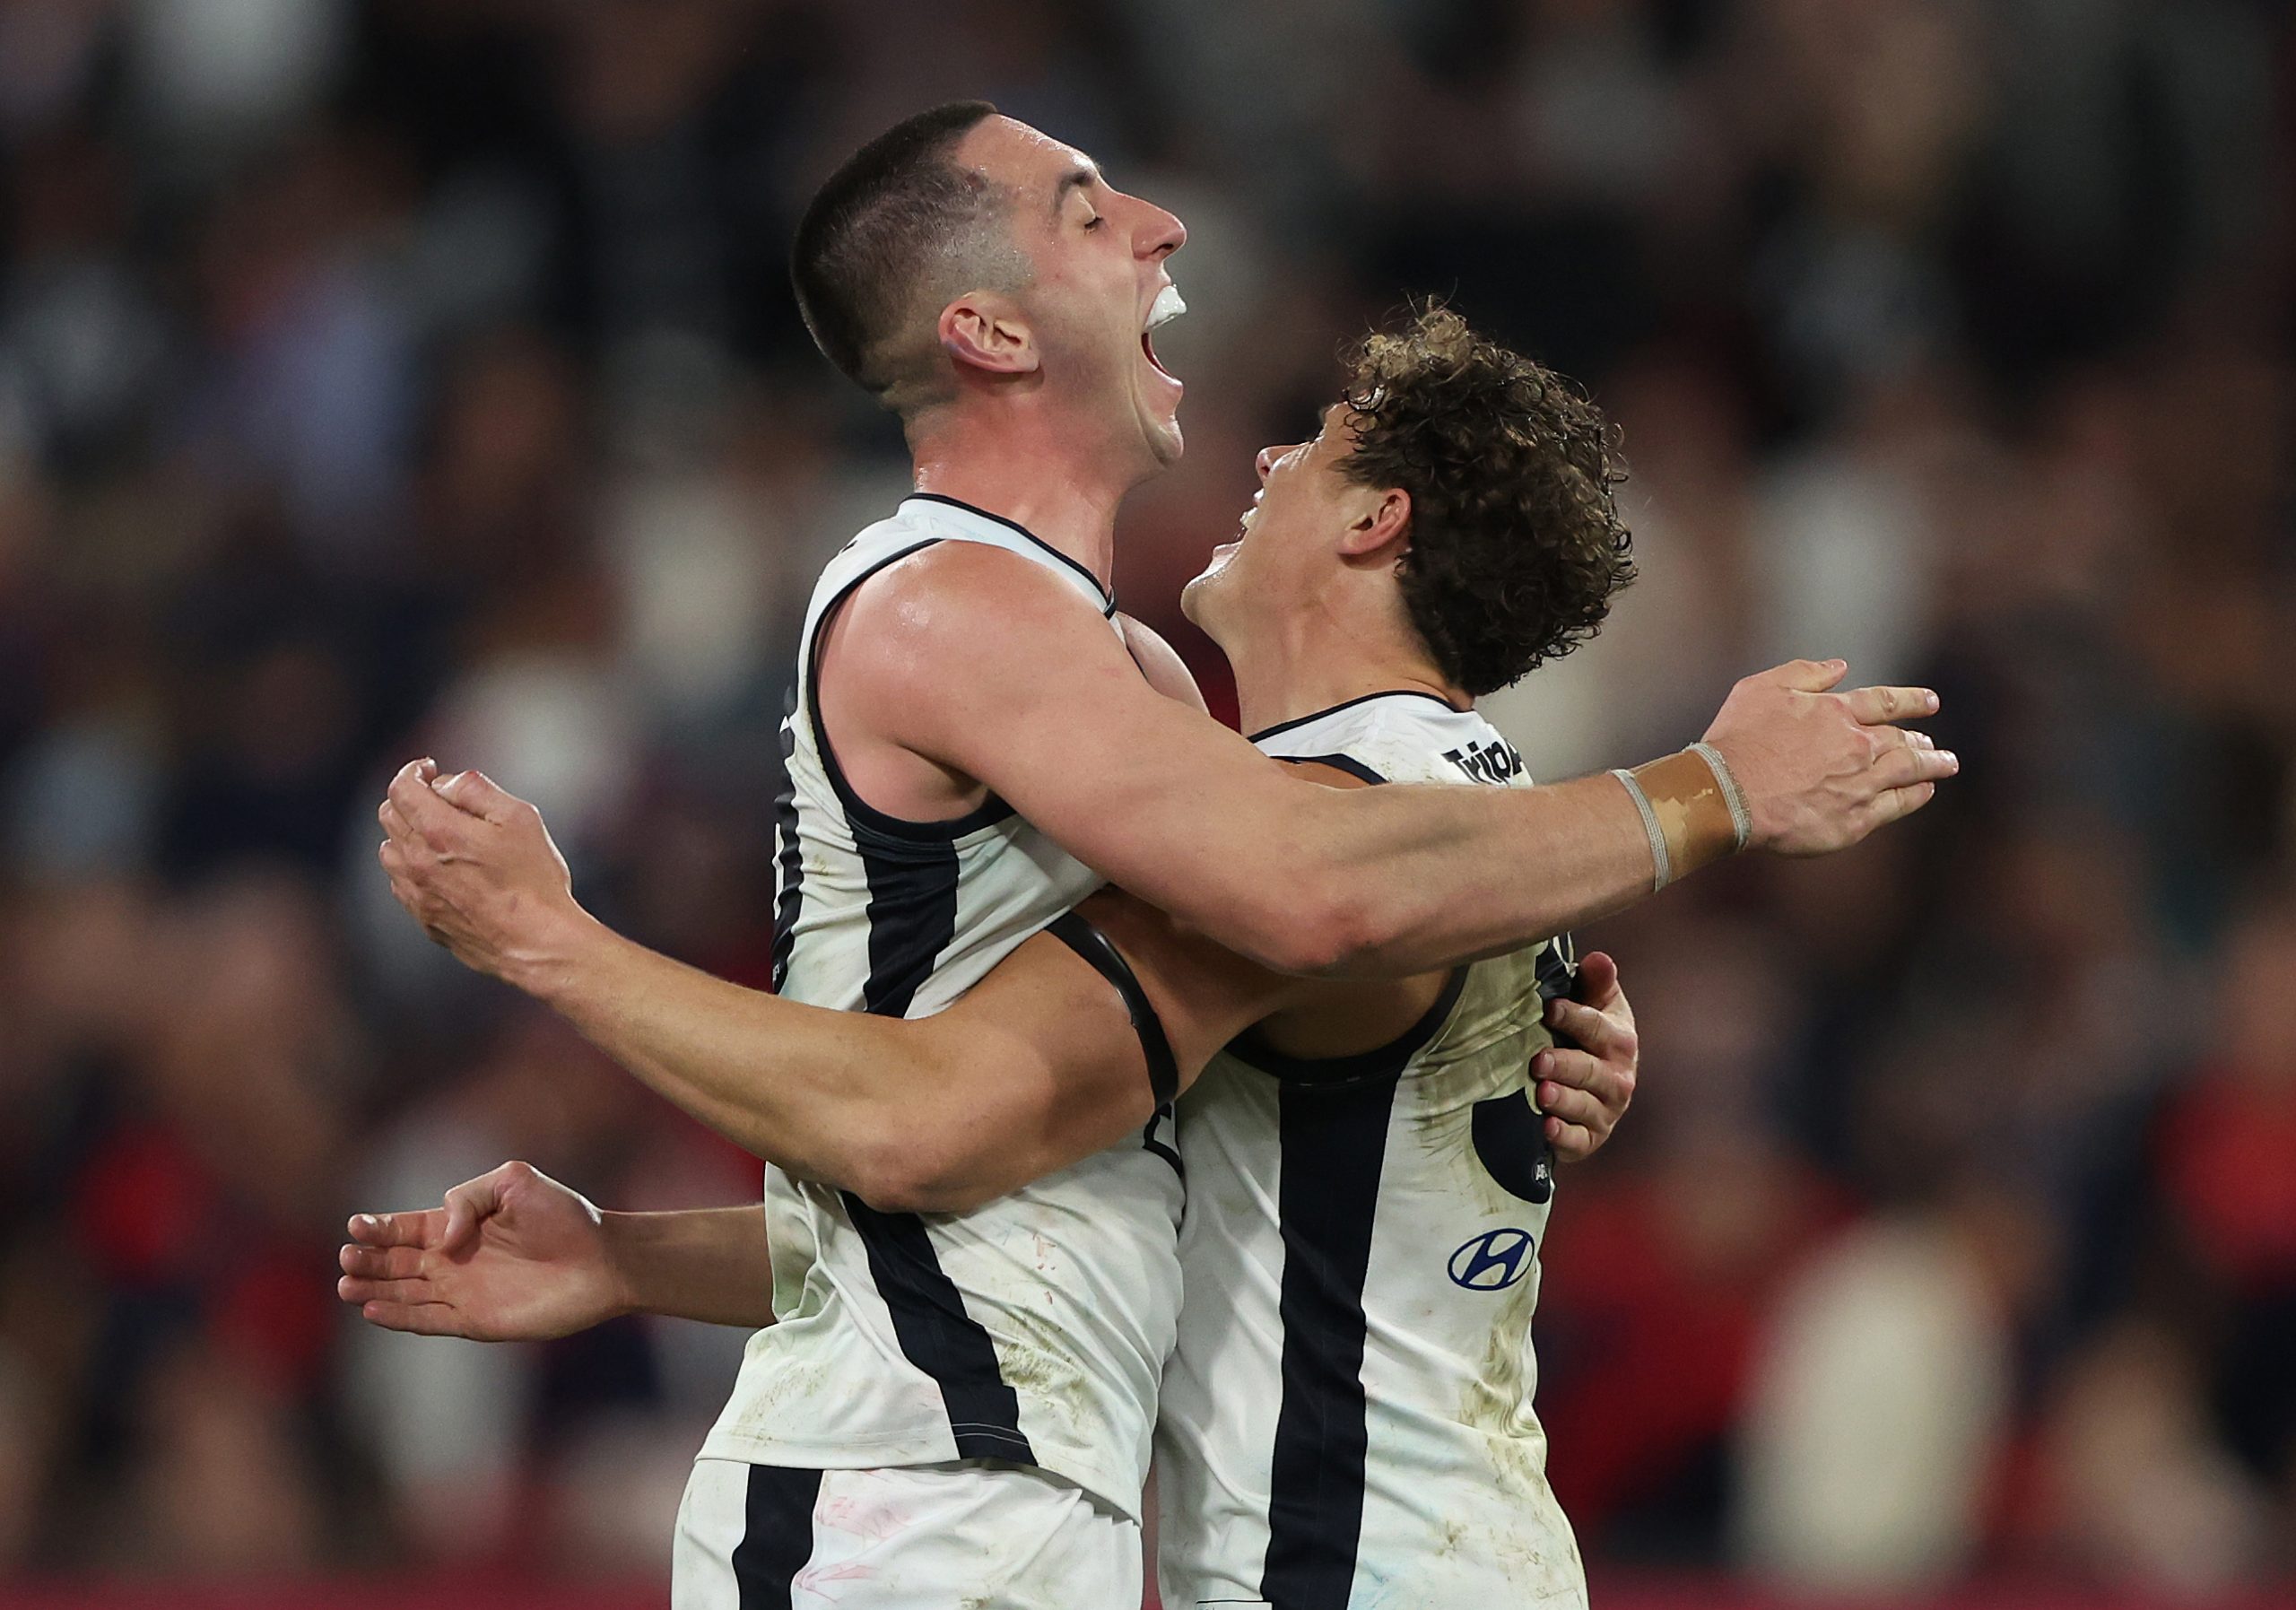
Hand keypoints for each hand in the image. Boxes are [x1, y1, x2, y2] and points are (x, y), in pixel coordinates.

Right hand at [336, 1161, 628, 1340]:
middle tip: (346, 1258)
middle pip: (396, 1262)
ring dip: (374, 1290)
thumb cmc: (564, 1217)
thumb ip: (469, 1197)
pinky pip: (428, 1321)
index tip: (356, 1226)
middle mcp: (454, 1260)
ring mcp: (463, 1292)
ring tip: (347, 1286)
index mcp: (459, 1225)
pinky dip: (400, 1317)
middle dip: (368, 1260)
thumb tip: (441, 1236)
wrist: (602, 1260)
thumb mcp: (515, 1182)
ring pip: (405, 1293)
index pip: (405, 1228)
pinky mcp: (476, 1321)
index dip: (378, 1227)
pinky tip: (373, 1310)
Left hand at [378, 760, 587, 989]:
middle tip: (439, 800)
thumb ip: (478, 789)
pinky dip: (411, 867)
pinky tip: (441, 870)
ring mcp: (416, 893)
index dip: (413, 771)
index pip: (400, 788)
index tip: (430, 770)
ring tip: (439, 837)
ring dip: (406, 835)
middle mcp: (417, 861)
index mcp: (439, 831)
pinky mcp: (423, 917)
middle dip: (410, 799)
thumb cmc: (534, 880)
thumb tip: (448, 782)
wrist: (535, 941)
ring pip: (389, 851)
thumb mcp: (519, 818)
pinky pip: (400, 883)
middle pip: (389, 815)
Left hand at [1535, 951, 1635, 1162]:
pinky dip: (1563, 1136)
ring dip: (1564, 1101)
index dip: (1575, 1018)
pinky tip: (1545, 1128)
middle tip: (1538, 1060)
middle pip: (1592, 1071)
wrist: (1592, 1083)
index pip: (1599, 1028)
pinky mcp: (1590, 1139)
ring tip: (1542, 1092)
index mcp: (1620, 1041)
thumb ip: (1596, 982)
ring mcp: (1606, 1111)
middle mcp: (1618, 1078)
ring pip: (1586, 1107)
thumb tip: (1600, 959)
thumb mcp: (1597, 1004)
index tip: (1549, 1009)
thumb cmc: (1589, 1033)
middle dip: (1566, 1065)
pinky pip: (1579, 1141)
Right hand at [1701, 660, 1956, 855]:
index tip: (1930, 702)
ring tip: (1946, 763)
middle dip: (1920, 739)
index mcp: (1836, 713)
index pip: (1884, 703)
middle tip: (1932, 743)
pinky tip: (1924, 790)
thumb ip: (1803, 673)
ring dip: (1932, 764)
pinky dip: (1915, 795)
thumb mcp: (1761, 689)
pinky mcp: (1854, 819)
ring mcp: (1859, 784)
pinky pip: (1896, 805)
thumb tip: (1839, 666)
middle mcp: (1856, 746)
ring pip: (1908, 770)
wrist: (1727, 794)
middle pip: (1900, 740)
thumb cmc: (1738, 740)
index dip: (1910, 701)